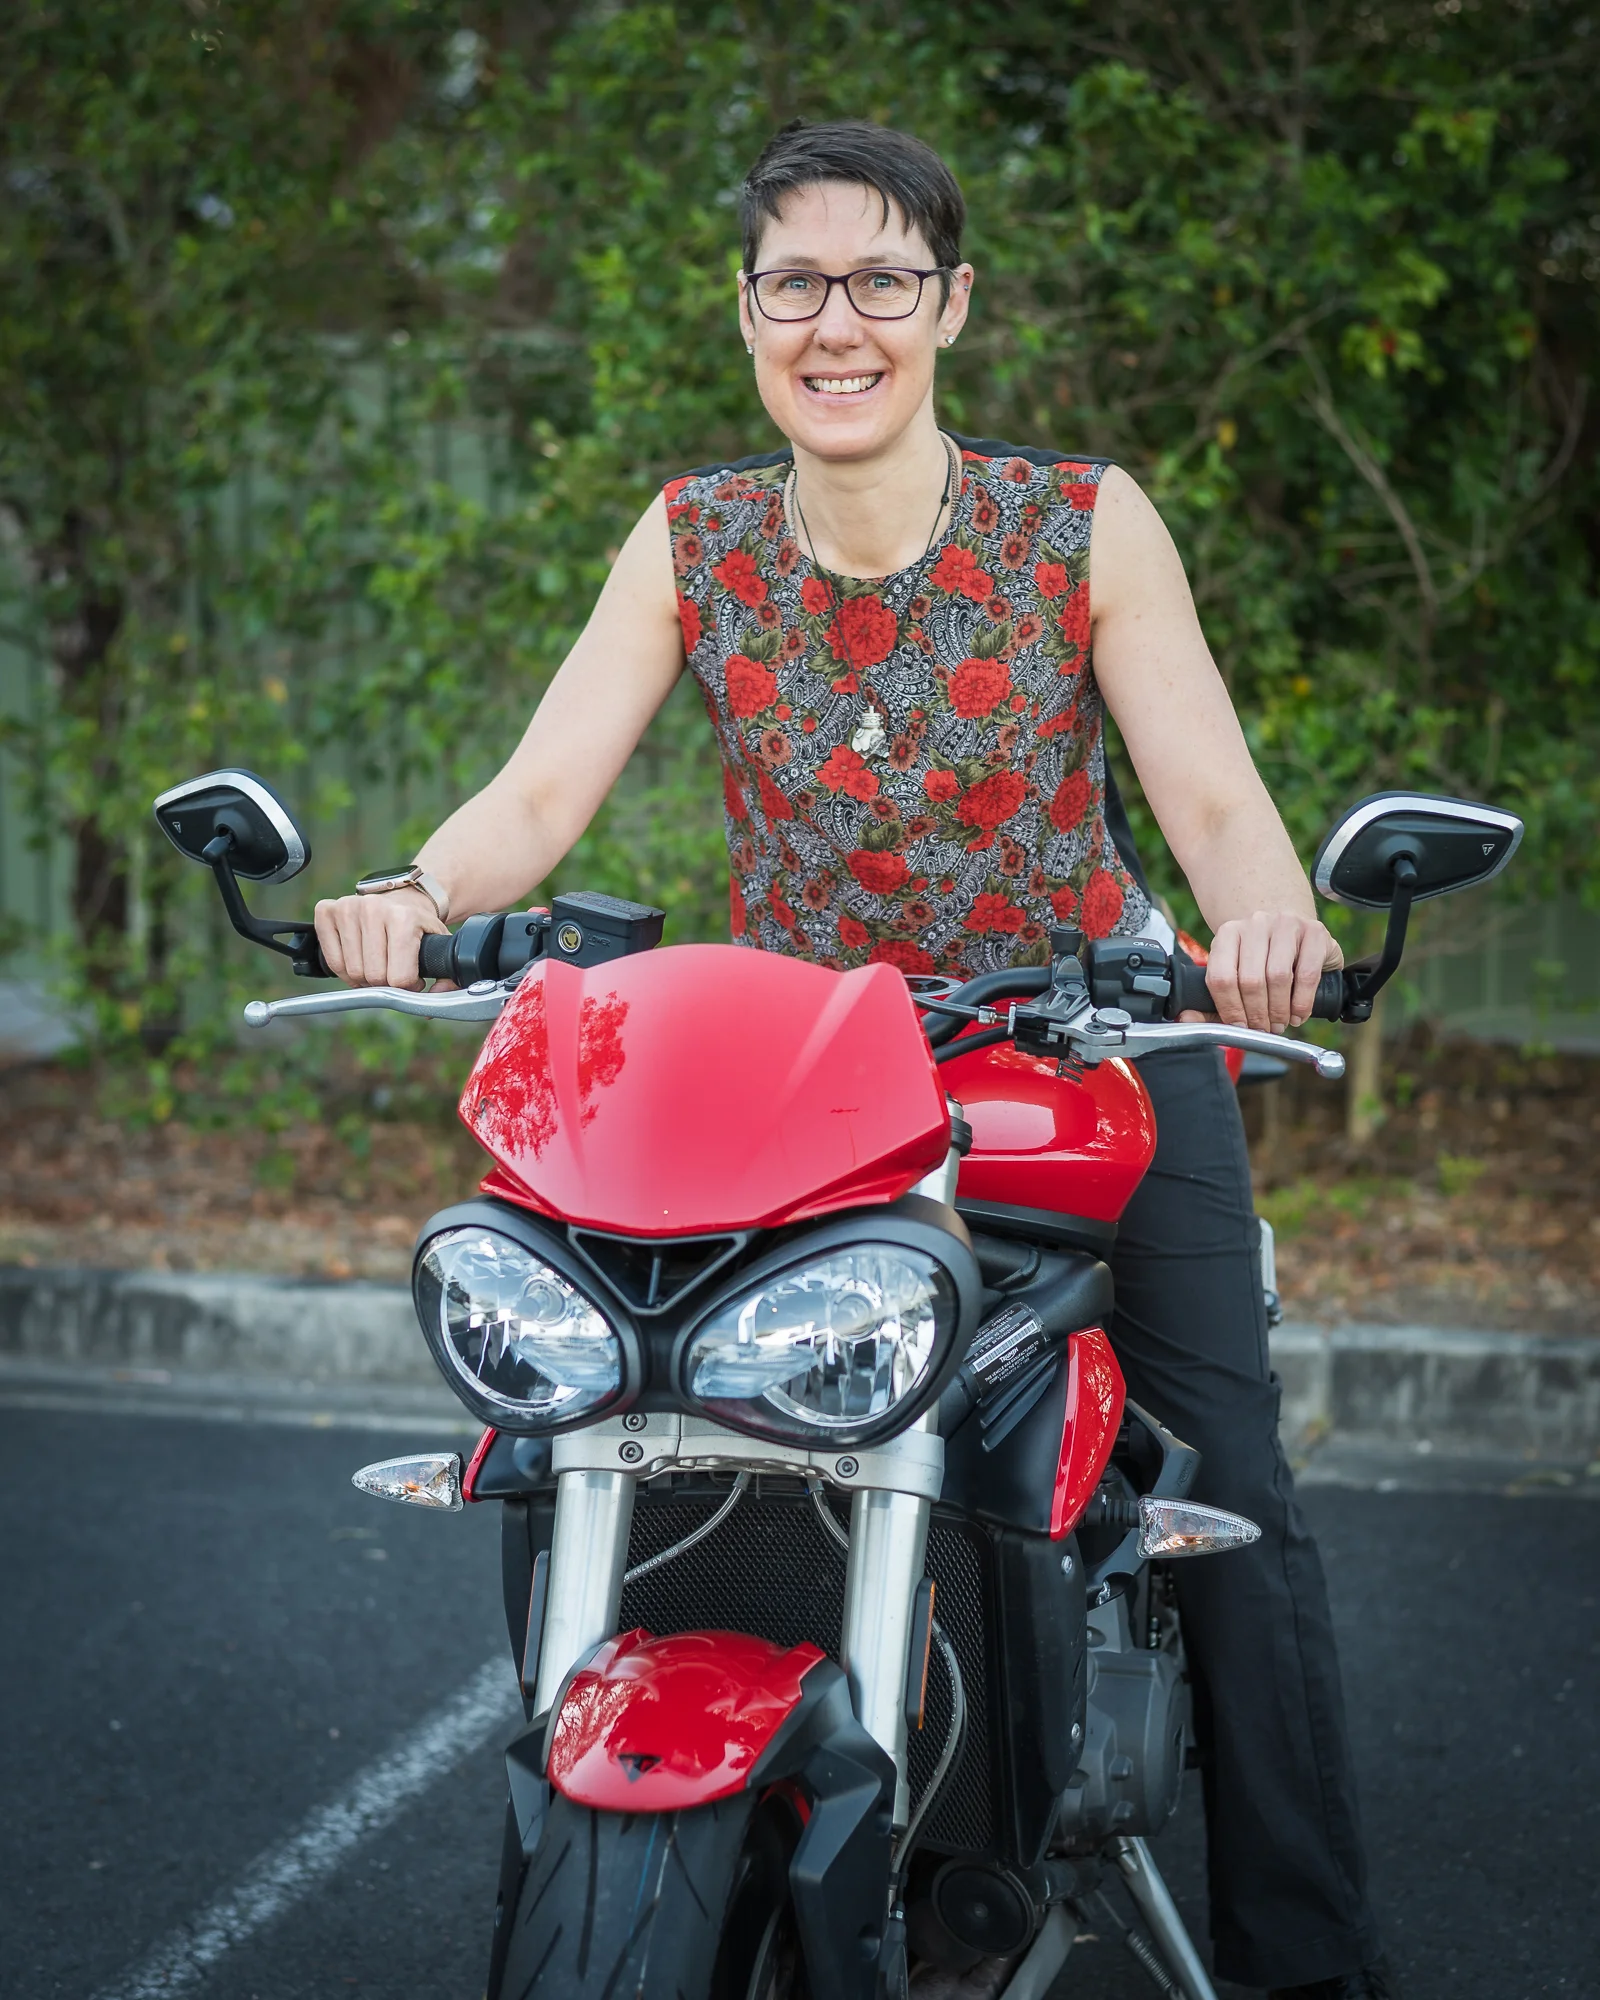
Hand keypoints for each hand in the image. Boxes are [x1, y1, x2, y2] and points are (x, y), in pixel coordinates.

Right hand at [313, 887, 447, 989]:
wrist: (402, 899)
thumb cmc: (418, 927)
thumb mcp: (440, 947)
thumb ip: (447, 979)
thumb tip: (430, 1005)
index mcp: (403, 918)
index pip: (397, 977)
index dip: (407, 986)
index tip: (412, 977)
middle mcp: (373, 909)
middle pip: (372, 976)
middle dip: (384, 982)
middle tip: (392, 970)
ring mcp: (347, 908)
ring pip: (350, 971)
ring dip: (363, 977)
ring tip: (377, 963)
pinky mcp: (327, 911)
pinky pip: (331, 960)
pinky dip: (343, 968)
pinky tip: (358, 957)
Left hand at [1184, 911, 1342, 1032]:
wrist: (1293, 926)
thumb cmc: (1261, 957)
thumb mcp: (1234, 973)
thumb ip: (1210, 1002)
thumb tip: (1185, 1020)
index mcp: (1228, 934)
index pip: (1221, 977)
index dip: (1229, 1009)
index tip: (1239, 1027)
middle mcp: (1255, 924)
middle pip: (1250, 980)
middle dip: (1256, 1014)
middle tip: (1263, 1029)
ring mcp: (1286, 924)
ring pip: (1278, 977)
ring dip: (1279, 1010)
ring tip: (1280, 1023)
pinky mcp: (1314, 931)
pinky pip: (1306, 974)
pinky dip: (1301, 1002)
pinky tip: (1298, 1013)